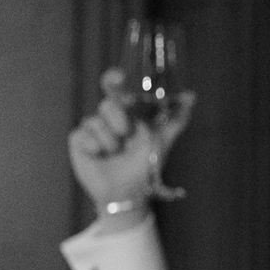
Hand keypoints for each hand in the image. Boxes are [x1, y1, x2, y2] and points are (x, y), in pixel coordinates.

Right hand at [67, 67, 196, 212]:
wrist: (129, 191)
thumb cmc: (145, 166)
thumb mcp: (162, 140)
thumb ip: (176, 118)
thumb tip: (191, 95)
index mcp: (127, 113)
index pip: (117, 88)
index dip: (114, 79)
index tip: (119, 77)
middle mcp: (109, 117)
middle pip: (108, 103)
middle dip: (118, 118)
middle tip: (126, 133)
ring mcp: (93, 129)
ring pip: (95, 121)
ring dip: (110, 141)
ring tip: (116, 153)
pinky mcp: (79, 141)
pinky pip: (81, 134)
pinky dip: (95, 147)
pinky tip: (100, 156)